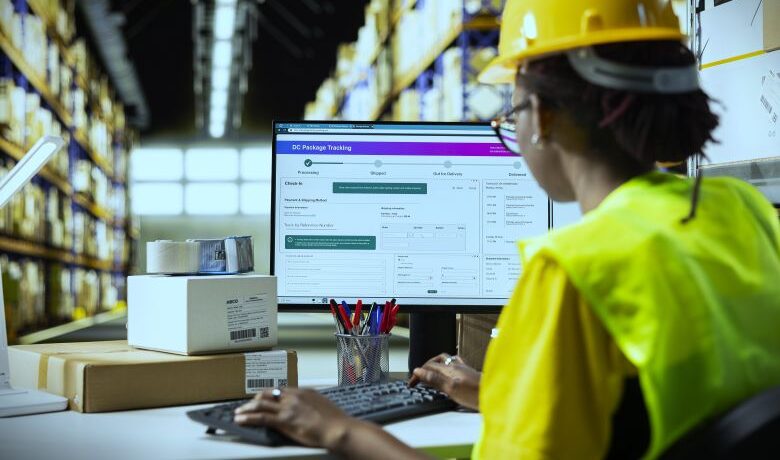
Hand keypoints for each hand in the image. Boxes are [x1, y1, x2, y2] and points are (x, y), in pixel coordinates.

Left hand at [234, 388, 356, 449]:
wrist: (337, 428)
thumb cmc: (334, 420)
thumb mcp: (321, 405)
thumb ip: (310, 403)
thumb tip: (305, 408)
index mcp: (303, 391)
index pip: (280, 390)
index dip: (268, 394)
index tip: (262, 398)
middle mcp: (293, 396)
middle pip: (267, 394)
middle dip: (255, 399)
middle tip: (247, 405)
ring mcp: (287, 408)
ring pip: (260, 404)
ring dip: (247, 408)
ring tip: (238, 412)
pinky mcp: (284, 421)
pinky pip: (261, 417)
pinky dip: (248, 418)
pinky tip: (241, 420)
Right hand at [408, 354, 480, 410]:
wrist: (495, 395)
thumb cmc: (475, 394)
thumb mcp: (450, 388)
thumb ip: (434, 379)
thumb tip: (419, 371)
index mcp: (449, 368)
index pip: (428, 366)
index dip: (418, 374)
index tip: (411, 383)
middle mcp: (456, 365)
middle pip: (436, 361)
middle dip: (425, 367)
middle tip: (419, 377)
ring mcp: (464, 369)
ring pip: (446, 362)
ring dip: (436, 365)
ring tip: (431, 372)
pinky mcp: (470, 374)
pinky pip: (455, 364)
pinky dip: (448, 366)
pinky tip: (450, 371)